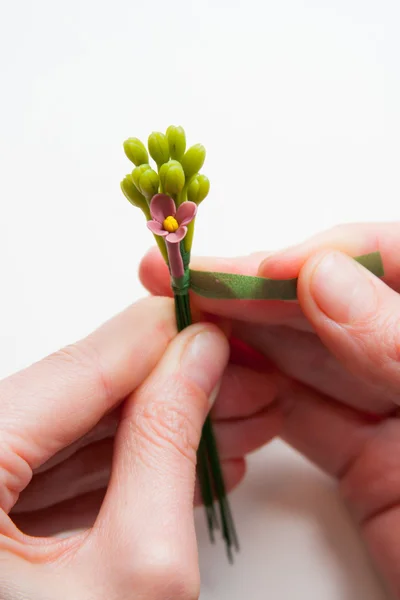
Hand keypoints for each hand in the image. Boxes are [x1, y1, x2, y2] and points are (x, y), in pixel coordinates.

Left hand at [0, 296, 253, 598]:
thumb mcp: (138, 569)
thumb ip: (165, 448)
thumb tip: (196, 359)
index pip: (72, 368)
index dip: (154, 337)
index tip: (209, 318)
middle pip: (71, 397)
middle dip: (166, 388)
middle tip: (234, 376)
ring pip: (68, 434)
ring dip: (152, 430)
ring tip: (227, 422)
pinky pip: (54, 474)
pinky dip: (119, 470)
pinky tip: (182, 464)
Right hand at [140, 223, 399, 596]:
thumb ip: (395, 341)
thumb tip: (323, 277)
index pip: (391, 260)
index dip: (323, 255)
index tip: (262, 268)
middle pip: (330, 306)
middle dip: (255, 289)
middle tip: (191, 278)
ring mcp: (391, 410)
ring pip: (306, 361)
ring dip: (243, 338)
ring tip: (185, 318)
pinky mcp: (365, 461)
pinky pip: (301, 418)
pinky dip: (255, 398)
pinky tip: (214, 374)